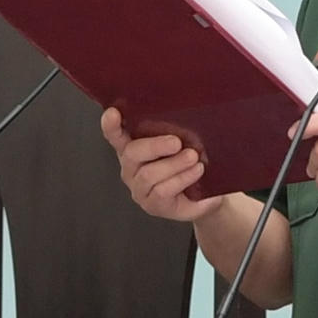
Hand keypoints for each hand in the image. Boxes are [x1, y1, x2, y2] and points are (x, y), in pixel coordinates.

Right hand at [100, 107, 218, 223]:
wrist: (206, 195)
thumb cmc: (192, 164)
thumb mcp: (185, 143)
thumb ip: (176, 130)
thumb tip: (185, 114)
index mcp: (134, 146)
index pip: (115, 134)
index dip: (111, 125)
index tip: (113, 113)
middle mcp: (131, 167)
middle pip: (131, 153)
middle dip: (155, 146)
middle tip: (177, 142)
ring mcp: (139, 187)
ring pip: (148, 174)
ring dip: (174, 164)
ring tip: (193, 157)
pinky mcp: (152, 204)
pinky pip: (162, 191)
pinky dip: (182, 178)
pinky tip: (196, 171)